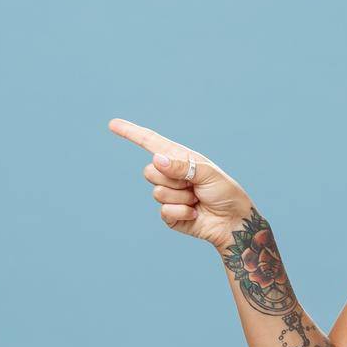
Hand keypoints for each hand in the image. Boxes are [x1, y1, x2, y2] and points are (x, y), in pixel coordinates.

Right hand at [109, 118, 255, 250]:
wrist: (233, 221)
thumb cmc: (225, 192)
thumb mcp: (207, 173)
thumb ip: (182, 165)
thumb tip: (156, 160)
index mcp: (180, 158)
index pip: (151, 143)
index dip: (131, 133)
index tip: (113, 124)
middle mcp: (171, 175)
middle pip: (149, 171)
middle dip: (173, 179)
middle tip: (194, 186)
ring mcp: (168, 195)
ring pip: (157, 192)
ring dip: (181, 197)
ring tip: (197, 199)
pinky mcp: (169, 215)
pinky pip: (164, 211)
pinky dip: (182, 212)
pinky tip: (195, 213)